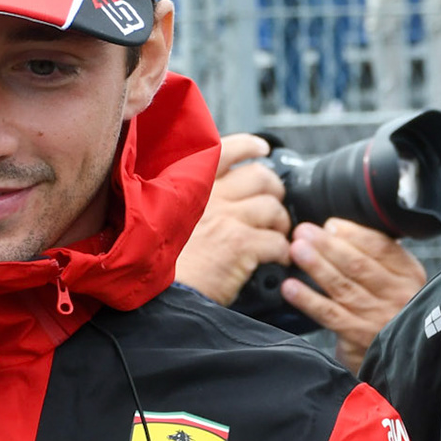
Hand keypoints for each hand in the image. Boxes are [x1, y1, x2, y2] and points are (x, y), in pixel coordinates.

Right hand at [174, 134, 291, 305]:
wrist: (158, 294)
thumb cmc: (159, 261)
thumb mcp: (165, 217)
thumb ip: (188, 201)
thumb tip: (215, 196)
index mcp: (191, 185)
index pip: (225, 150)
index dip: (250, 146)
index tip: (262, 149)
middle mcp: (211, 196)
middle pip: (260, 176)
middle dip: (275, 190)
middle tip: (274, 205)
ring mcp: (227, 218)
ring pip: (273, 208)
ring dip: (281, 222)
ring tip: (277, 234)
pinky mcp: (241, 245)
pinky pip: (276, 242)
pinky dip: (282, 251)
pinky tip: (277, 259)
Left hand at [281, 219, 426, 371]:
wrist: (398, 360)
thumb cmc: (390, 312)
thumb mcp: (396, 281)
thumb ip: (375, 257)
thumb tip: (335, 230)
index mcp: (409, 275)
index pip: (381, 248)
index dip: (353, 234)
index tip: (330, 225)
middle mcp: (398, 295)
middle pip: (359, 265)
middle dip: (327, 246)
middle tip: (304, 232)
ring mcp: (379, 317)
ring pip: (343, 286)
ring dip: (316, 267)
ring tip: (296, 251)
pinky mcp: (359, 337)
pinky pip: (330, 314)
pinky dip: (308, 300)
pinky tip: (291, 288)